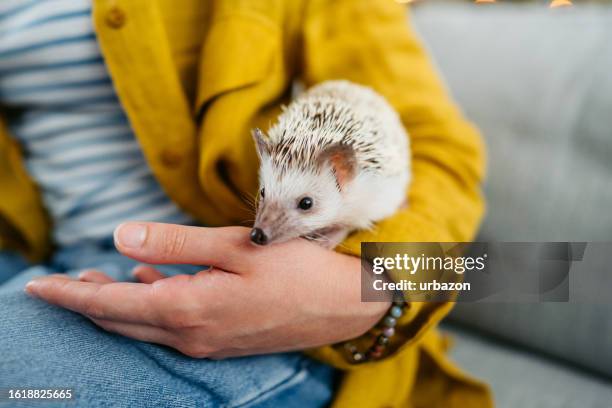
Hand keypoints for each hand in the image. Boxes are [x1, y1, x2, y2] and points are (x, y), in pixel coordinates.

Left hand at [25, 223, 388, 357]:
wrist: (344, 306)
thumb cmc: (296, 270)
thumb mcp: (235, 247)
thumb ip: (174, 244)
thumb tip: (120, 237)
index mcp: (188, 309)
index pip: (109, 306)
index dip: (70, 295)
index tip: (37, 288)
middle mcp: (191, 334)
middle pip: (121, 322)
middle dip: (87, 302)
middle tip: (60, 285)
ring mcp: (207, 343)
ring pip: (145, 326)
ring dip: (118, 305)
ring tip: (98, 282)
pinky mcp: (223, 342)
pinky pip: (172, 328)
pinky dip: (151, 307)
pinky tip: (151, 286)